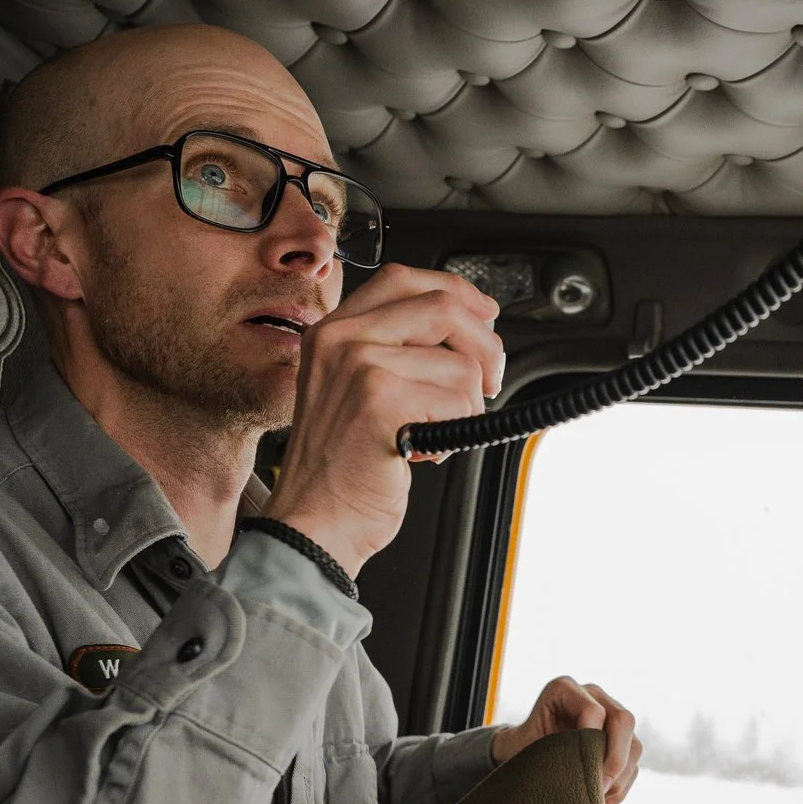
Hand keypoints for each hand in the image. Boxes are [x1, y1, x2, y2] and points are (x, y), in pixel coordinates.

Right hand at [266, 264, 503, 574]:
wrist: (312, 524)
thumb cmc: (339, 470)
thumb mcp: (352, 392)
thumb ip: (392, 352)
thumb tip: (468, 331)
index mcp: (332, 331)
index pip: (404, 279)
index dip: (456, 292)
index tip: (484, 316)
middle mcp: (340, 339)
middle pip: (443, 306)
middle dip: (485, 344)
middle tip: (490, 380)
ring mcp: (358, 365)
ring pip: (461, 363)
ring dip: (470, 404)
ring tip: (437, 431)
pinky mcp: (381, 401)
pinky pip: (460, 400)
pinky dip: (459, 430)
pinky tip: (427, 450)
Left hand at [493, 678, 641, 803]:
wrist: (522, 756)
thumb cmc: (520, 750)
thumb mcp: (524, 747)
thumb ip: (549, 753)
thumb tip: (582, 775)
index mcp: (565, 690)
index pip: (593, 711)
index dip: (591, 741)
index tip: (578, 770)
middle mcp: (593, 696)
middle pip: (623, 721)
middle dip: (614, 760)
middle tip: (598, 789)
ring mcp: (611, 716)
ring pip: (634, 745)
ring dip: (619, 778)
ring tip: (597, 801)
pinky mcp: (621, 740)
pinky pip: (633, 764)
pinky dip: (620, 787)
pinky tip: (601, 802)